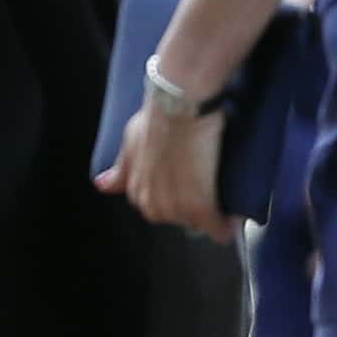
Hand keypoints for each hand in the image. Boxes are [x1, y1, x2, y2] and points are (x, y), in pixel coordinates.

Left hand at [96, 100, 233, 244]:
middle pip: (179, 220)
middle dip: (193, 208)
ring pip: (198, 224)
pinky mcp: (200, 206)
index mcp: (137, 192)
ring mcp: (176, 208)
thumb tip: (102, 185)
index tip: (190, 188)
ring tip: (223, 196)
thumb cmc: (156, 119)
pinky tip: (233, 220)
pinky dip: (227, 226)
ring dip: (211, 215)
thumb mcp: (131, 142)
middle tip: (207, 186)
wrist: (179, 108)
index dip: (177, 199)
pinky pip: (217, 229)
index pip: (159, 211)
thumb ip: (121, 169)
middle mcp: (153, 205)